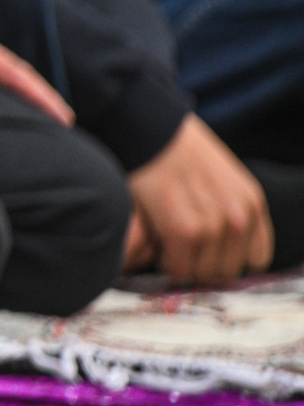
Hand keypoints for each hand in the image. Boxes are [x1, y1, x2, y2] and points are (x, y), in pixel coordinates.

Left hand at [0, 0, 70, 123]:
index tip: (61, 114)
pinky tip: (4, 100)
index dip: (36, 93)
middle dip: (40, 94)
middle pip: (14, 71)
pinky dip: (1, 83)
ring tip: (44, 118)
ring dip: (24, 90)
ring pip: (1, 70)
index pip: (9, 70)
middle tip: (65, 122)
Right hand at [126, 115, 272, 284]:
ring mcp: (214, 226)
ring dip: (183, 264)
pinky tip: (157, 244)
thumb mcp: (223, 180)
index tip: (206, 252)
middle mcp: (240, 218)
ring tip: (168, 244)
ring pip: (202, 274)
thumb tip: (219, 251)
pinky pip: (177, 267)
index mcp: (252, 205)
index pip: (254, 260)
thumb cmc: (177, 155)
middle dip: (203, 263)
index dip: (227, 258)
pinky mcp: (183, 230)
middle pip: (226, 271)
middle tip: (181, 248)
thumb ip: (231, 213)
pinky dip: (165, 263)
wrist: (150, 131)